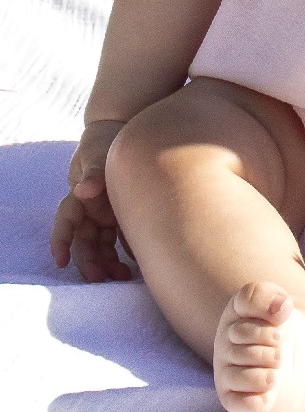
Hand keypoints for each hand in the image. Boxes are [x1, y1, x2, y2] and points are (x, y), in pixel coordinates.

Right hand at [50, 120, 131, 281]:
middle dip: (89, 261)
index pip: (65, 221)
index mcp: (79, 197)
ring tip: (122, 277)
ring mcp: (104, 215)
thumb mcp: (97, 154)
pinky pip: (120, 239)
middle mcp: (89, 210)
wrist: (123, 133)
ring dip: (108, 263)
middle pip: (84, 241)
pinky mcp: (120, 217)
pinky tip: (138, 264)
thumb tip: (82, 189)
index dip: (61, 241)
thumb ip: (92, 172)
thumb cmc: (105, 143)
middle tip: (99, 278)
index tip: (60, 261)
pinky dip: (126, 252)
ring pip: (101, 245)